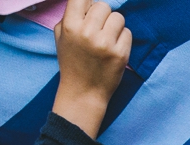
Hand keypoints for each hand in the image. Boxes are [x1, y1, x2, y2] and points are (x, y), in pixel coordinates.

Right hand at [51, 0, 131, 137]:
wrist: (83, 91)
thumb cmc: (72, 61)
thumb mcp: (62, 37)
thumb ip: (70, 15)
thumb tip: (87, 1)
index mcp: (70, 26)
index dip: (88, 3)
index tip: (89, 10)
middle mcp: (88, 33)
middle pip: (104, 6)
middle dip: (103, 15)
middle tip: (100, 28)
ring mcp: (105, 44)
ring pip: (118, 17)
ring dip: (115, 25)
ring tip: (107, 38)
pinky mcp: (120, 54)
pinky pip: (127, 32)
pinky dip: (122, 38)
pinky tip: (114, 48)